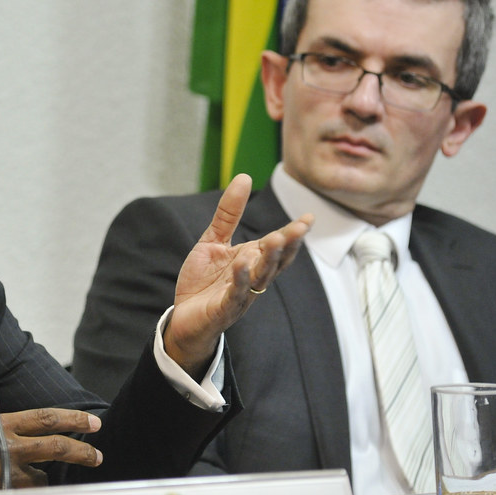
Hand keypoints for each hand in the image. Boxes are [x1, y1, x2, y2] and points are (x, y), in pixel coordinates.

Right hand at [0, 408, 101, 494]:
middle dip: (82, 451)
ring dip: (43, 481)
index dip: (73, 419)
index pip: (46, 418)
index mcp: (0, 426)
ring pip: (42, 479)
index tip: (92, 422)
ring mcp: (6, 475)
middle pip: (57, 447)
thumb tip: (14, 437)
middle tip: (96, 455)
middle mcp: (8, 448)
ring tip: (35, 483)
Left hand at [165, 174, 311, 374]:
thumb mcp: (213, 241)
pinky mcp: (224, 309)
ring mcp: (241, 295)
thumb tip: (244, 177)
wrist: (185, 317)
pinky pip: (235, 294)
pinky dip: (240, 280)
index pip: (278, 246)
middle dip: (287, 244)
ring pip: (260, 277)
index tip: (310, 217)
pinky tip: (242, 264)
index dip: (293, 234)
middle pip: (274, 261)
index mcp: (252, 260)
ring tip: (275, 239)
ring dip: (268, 259)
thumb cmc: (203, 281)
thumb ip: (229, 213)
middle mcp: (253, 278)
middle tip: (299, 228)